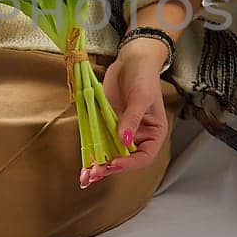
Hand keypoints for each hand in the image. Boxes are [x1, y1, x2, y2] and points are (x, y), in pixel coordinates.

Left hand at [79, 45, 168, 187]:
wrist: (131, 60)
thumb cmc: (144, 76)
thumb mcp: (141, 97)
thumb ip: (132, 119)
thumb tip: (124, 140)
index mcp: (153, 133)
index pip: (144, 156)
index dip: (130, 163)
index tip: (115, 163)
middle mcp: (137, 136)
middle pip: (125, 159)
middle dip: (109, 168)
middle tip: (94, 174)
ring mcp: (120, 131)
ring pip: (110, 153)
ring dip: (98, 165)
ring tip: (85, 175)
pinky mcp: (106, 124)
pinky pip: (98, 140)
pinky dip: (91, 151)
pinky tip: (83, 163)